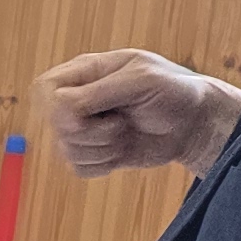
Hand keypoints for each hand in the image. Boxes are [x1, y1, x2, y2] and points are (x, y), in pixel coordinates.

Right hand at [42, 48, 240, 178]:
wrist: (196, 124)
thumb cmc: (174, 91)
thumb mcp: (141, 80)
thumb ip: (99, 92)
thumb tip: (63, 109)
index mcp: (85, 72)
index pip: (44, 89)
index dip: (56, 108)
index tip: (83, 117)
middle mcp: (78, 99)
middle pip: (54, 124)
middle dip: (88, 132)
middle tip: (119, 124)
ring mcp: (86, 128)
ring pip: (65, 149)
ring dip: (100, 148)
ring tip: (126, 135)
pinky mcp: (95, 152)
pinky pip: (78, 168)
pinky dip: (102, 165)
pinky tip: (123, 151)